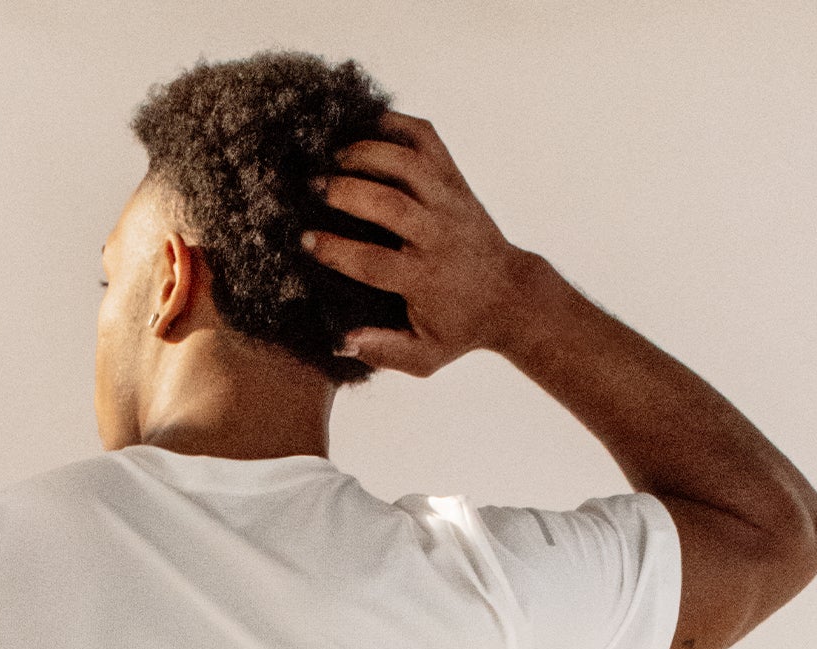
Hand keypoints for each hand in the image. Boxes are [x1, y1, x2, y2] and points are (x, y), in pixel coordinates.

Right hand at [303, 110, 533, 377]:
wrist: (509, 295)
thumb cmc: (459, 328)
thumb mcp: (424, 356)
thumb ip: (383, 351)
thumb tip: (342, 343)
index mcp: (424, 279)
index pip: (374, 262)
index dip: (337, 250)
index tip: (306, 240)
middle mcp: (437, 235)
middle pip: (389, 204)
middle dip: (346, 190)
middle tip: (313, 186)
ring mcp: (449, 201)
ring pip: (408, 163)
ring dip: (367, 152)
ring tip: (333, 154)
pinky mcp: (455, 179)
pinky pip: (427, 139)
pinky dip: (397, 123)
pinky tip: (367, 124)